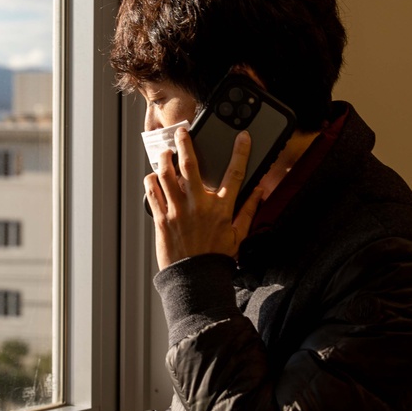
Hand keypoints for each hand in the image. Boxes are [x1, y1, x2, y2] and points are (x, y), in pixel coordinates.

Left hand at [143, 126, 263, 269]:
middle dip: (185, 143)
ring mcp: (177, 211)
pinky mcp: (161, 219)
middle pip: (190, 166)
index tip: (242, 137)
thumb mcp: (239, 235)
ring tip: (165, 152)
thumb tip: (260, 191)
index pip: (235, 174)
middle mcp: (198, 205)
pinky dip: (151, 181)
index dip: (241, 152)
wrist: (195, 278)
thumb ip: (249, 210)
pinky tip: (153, 176)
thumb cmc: (217, 257)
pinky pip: (152, 193)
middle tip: (182, 131)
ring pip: (166, 176)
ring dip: (164, 160)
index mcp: (221, 209)